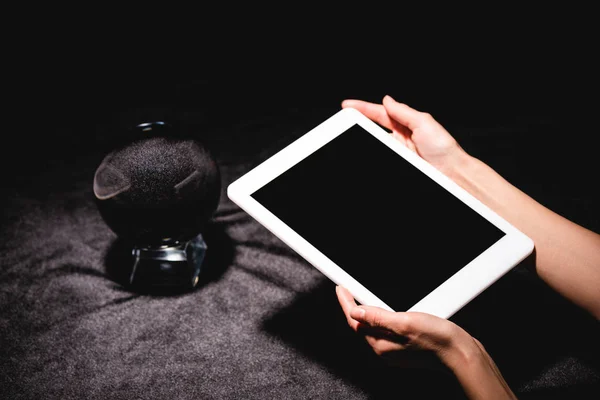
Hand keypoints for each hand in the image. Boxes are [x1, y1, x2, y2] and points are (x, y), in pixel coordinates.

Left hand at [336, 286, 517, 398]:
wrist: (460, 354)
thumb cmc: (437, 339)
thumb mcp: (405, 322)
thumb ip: (378, 317)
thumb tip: (355, 311)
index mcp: (380, 345)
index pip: (355, 321)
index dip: (346, 302)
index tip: (340, 288)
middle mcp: (385, 350)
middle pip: (361, 325)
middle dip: (353, 307)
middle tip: (347, 290)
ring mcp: (394, 349)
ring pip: (374, 327)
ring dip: (369, 311)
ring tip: (363, 296)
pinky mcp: (405, 347)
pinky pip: (386, 330)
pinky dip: (382, 317)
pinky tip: (387, 309)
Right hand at [342, 95, 466, 175]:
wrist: (451, 173)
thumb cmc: (443, 148)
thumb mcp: (424, 122)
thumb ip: (404, 111)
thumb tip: (387, 100)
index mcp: (406, 123)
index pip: (380, 113)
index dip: (364, 108)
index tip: (348, 106)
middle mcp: (400, 137)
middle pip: (373, 126)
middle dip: (358, 120)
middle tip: (345, 117)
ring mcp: (397, 151)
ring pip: (374, 142)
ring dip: (363, 138)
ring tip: (351, 132)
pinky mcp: (397, 164)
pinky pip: (382, 157)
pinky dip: (373, 152)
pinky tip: (365, 147)